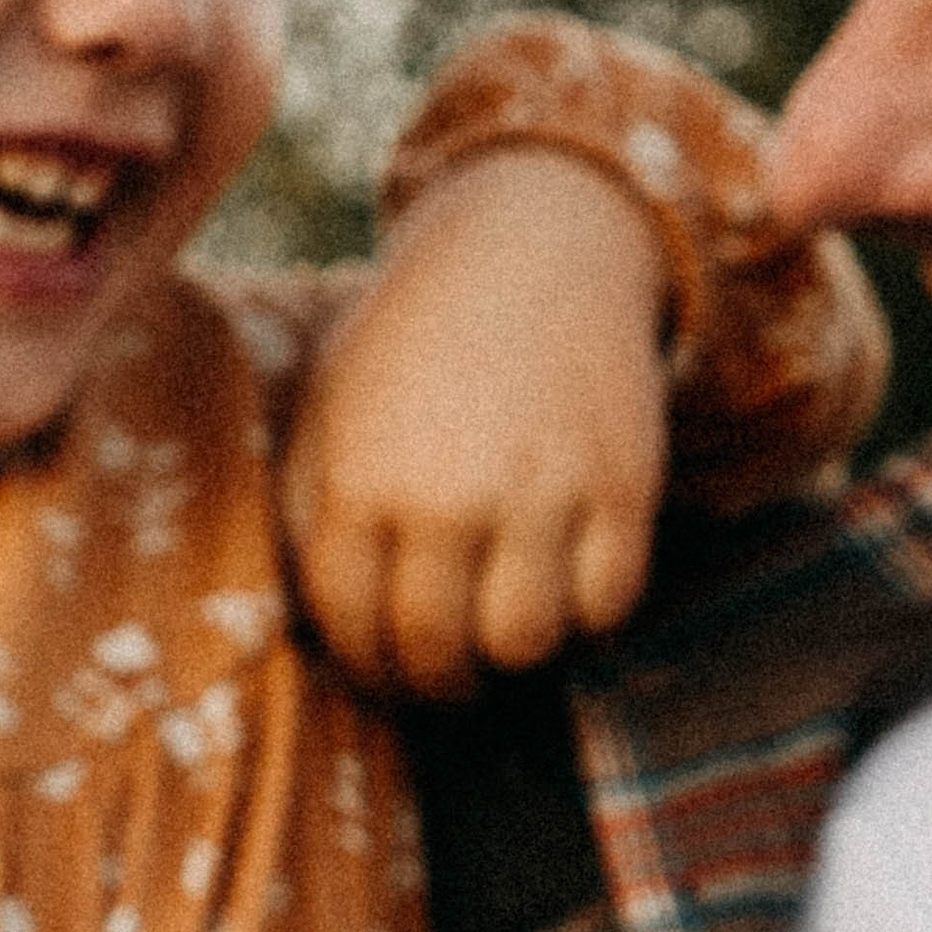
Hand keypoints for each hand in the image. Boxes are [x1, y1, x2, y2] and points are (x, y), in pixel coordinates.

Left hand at [283, 147, 669, 701]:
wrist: (536, 247)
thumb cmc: (418, 344)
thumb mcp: (332, 409)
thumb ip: (310, 513)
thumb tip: (316, 629)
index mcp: (362, 480)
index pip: (354, 631)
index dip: (369, 672)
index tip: (388, 672)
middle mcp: (448, 494)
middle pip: (437, 654)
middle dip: (437, 683)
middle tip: (448, 674)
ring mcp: (540, 491)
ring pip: (524, 644)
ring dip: (512, 654)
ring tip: (505, 625)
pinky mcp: (621, 485)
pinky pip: (606, 606)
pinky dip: (587, 617)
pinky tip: (567, 588)